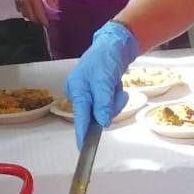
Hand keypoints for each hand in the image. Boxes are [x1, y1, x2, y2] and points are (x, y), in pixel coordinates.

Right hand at [9, 0, 57, 26]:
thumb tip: (54, 6)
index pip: (39, 14)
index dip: (44, 21)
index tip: (47, 24)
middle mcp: (26, 2)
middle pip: (31, 17)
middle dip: (37, 21)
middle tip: (42, 22)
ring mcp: (19, 1)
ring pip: (24, 14)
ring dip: (30, 18)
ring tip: (35, 17)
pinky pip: (19, 9)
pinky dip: (23, 12)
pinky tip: (27, 11)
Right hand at [64, 21, 139, 148]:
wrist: (115, 44)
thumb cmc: (106, 58)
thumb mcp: (104, 80)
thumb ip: (103, 103)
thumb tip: (102, 123)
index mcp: (77, 90)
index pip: (81, 117)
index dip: (83, 134)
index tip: (83, 149)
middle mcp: (80, 93)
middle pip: (95, 114)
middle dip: (110, 106)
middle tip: (116, 91)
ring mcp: (89, 93)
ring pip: (104, 110)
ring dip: (114, 100)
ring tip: (116, 84)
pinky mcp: (97, 92)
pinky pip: (108, 103)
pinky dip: (114, 96)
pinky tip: (115, 85)